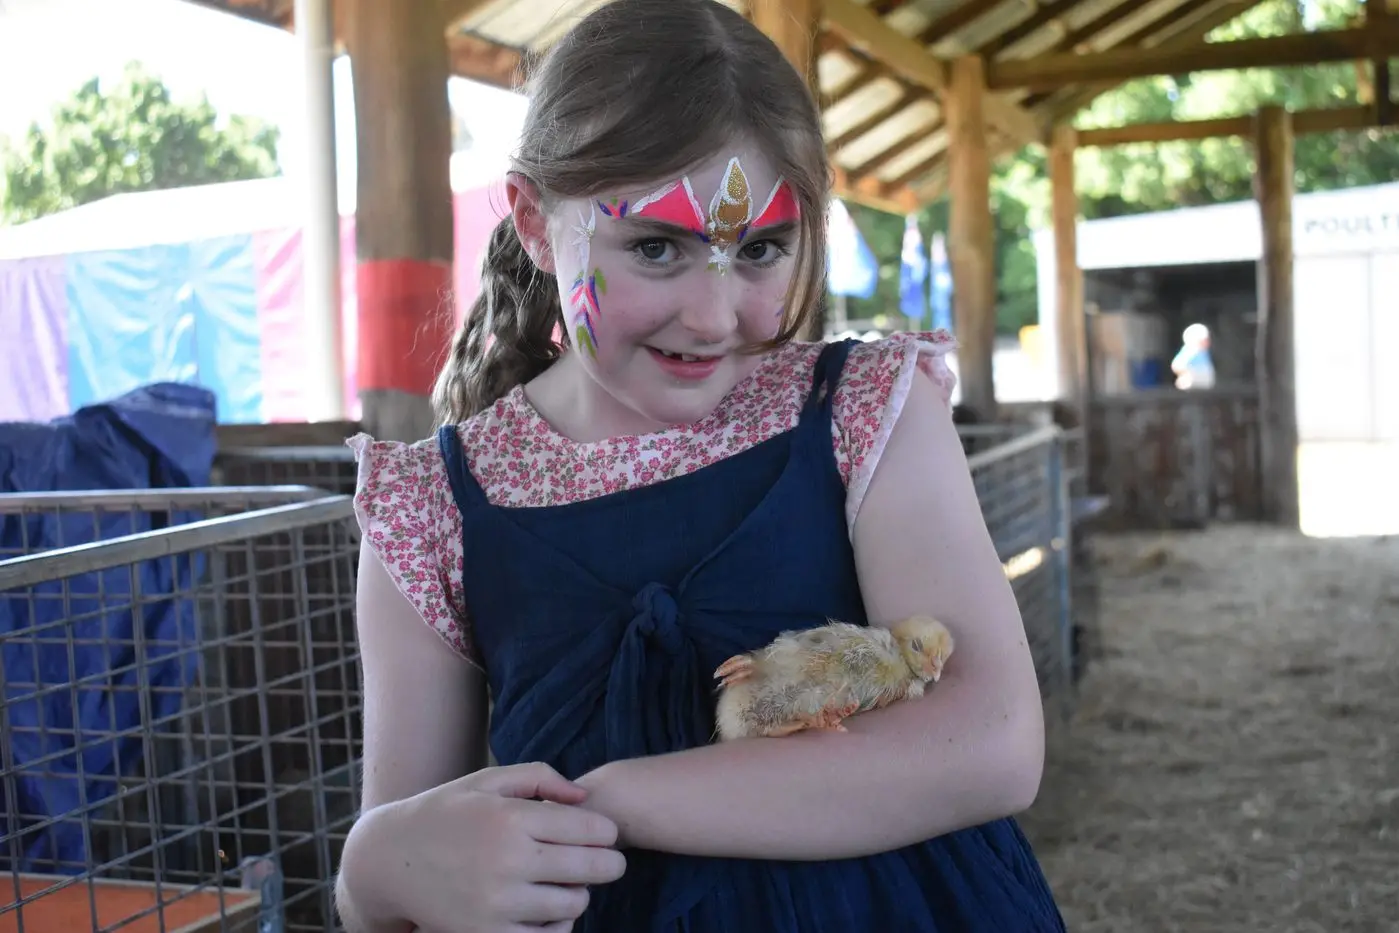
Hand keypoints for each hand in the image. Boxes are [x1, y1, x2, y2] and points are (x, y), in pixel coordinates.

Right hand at [341, 762, 626, 932]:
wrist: (388, 861)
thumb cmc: (445, 813)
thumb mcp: (487, 781)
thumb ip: (540, 778)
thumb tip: (584, 797)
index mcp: (511, 818)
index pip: (590, 829)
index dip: (607, 832)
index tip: (604, 833)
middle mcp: (507, 862)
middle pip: (592, 868)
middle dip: (608, 863)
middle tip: (608, 861)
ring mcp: (497, 904)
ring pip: (574, 904)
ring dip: (579, 893)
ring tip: (567, 882)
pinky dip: (557, 925)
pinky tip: (548, 909)